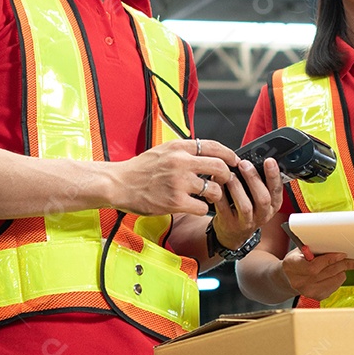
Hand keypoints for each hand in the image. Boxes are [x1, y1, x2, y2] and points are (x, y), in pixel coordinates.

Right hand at [112, 138, 235, 216]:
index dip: (228, 154)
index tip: (234, 160)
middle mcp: (180, 163)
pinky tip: (196, 206)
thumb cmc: (139, 169)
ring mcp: (178, 183)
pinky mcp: (175, 202)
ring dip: (215, 194)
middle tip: (225, 181)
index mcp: (178, 147)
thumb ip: (183, 151)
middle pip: (219, 167)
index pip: (213, 146)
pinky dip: (202, 208)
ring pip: (214, 189)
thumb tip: (205, 152)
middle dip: (227, 175)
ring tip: (210, 196)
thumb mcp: (162, 151)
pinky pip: (202, 206)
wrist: (119, 183)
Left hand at [211, 157, 282, 249]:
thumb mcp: (258, 197)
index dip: (274, 175)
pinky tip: (217, 184)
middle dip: (254, 179)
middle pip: (262, 198)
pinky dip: (220, 195)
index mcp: (272, 204)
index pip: (277, 190)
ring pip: (245, 206)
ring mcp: (246, 221)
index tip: (269, 161)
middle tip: (244, 164)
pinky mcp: (229, 224)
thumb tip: (251, 158)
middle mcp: (262, 214)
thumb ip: (258, 181)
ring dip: (237, 188)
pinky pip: (224, 208)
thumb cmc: (245, 210)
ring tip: (230, 174)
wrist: (232, 233)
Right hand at [281, 248, 353, 300]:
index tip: (342, 255)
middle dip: (343, 265)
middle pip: (327, 273)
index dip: (330, 260)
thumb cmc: (295, 261)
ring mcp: (308, 291)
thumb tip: (333, 245)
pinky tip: (337, 274)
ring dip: (342, 271)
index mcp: (292, 265)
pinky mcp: (316, 296)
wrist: (288, 278)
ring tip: (345, 265)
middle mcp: (299, 281)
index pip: (314, 266)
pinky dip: (338, 279)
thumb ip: (313, 248)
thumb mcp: (300, 251)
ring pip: (333, 281)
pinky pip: (334, 287)